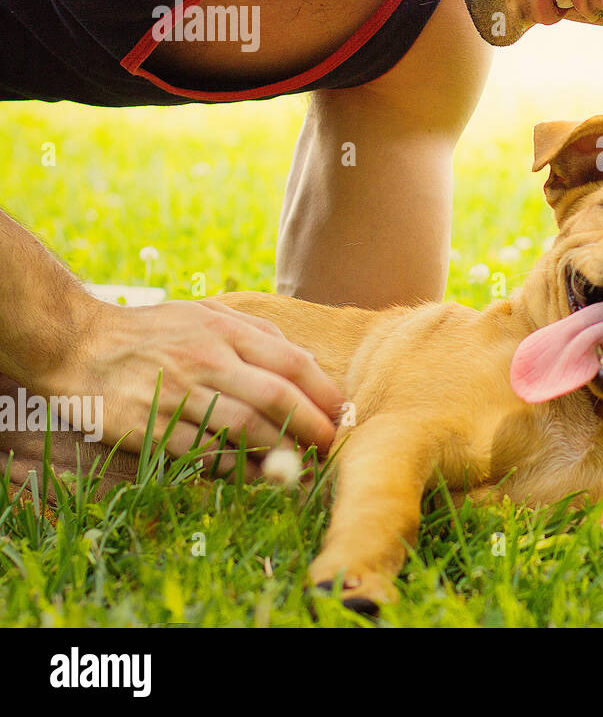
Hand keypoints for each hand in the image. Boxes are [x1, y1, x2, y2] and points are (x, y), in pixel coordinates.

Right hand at [38, 297, 342, 473]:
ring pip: (244, 430)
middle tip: (329, 448)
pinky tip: (252, 473)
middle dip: (312, 428)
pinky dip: (234, 467)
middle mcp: (205, 359)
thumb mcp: (207, 314)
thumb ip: (258, 334)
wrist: (76, 344)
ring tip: (298, 465)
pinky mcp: (151, 428)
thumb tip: (309, 364)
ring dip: (279, 452)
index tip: (341, 414)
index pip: (291, 363)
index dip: (323, 393)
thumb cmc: (153, 332)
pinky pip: (204, 455)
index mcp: (224, 330)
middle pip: (276, 399)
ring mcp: (177, 395)